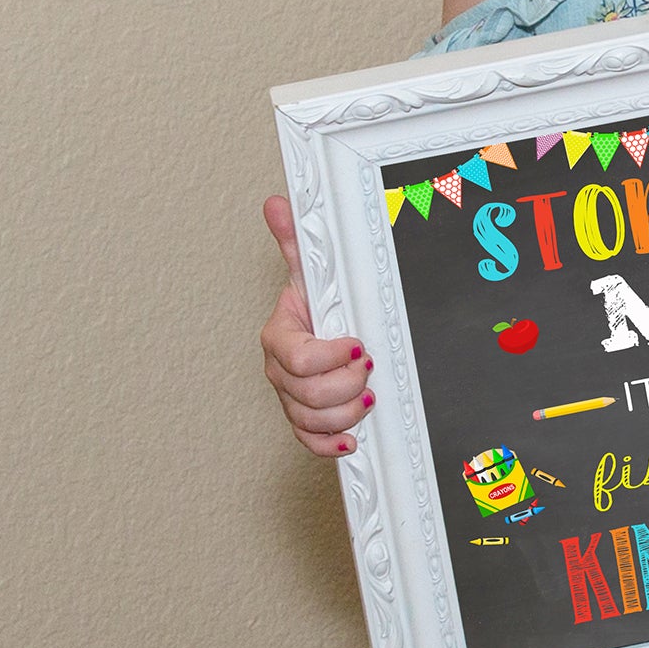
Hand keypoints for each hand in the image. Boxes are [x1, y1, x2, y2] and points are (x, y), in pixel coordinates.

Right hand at [260, 194, 373, 456]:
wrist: (317, 333)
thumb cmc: (315, 306)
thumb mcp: (310, 273)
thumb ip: (296, 241)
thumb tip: (279, 202)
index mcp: (279, 336)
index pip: (296, 357)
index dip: (330, 356)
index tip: (358, 345)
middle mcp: (279, 372)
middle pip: (307, 393)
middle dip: (347, 384)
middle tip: (370, 369)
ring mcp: (289, 399)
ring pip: (311, 419)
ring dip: (346, 412)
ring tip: (367, 397)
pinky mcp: (303, 421)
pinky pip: (308, 442)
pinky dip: (330, 445)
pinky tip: (352, 441)